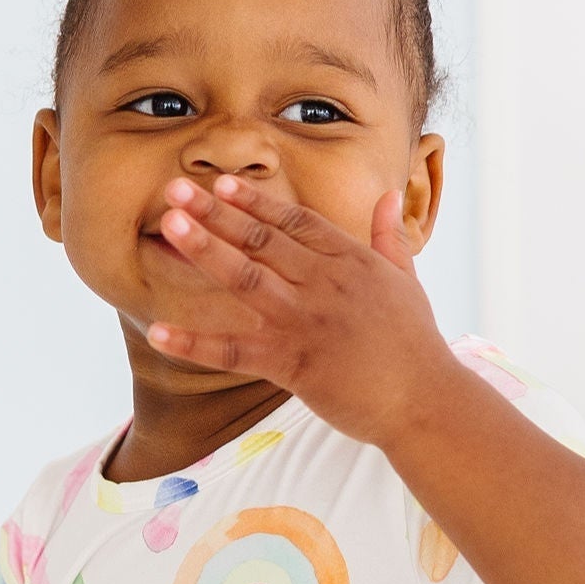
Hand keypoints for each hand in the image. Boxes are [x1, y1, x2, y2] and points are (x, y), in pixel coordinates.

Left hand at [149, 175, 457, 447]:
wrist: (425, 402)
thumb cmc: (415, 342)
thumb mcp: (406, 280)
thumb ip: (388, 236)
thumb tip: (386, 196)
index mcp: (351, 261)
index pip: (295, 221)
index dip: (256, 200)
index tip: (222, 182)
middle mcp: (325, 283)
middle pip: (261, 238)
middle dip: (216, 212)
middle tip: (174, 188)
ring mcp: (306, 321)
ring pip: (245, 277)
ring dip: (205, 249)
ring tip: (169, 226)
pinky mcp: (292, 363)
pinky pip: (234, 351)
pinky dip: (195, 343)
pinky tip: (159, 332)